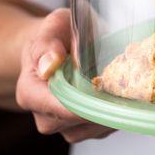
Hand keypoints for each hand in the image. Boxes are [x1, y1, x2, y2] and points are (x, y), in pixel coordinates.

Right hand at [16, 8, 114, 142]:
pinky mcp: (83, 128)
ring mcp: (64, 126)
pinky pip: (103, 127)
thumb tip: (49, 65)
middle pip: (78, 121)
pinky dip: (117, 112)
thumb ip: (48, 44)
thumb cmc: (58, 33)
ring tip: (123, 83)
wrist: (61, 44)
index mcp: (30, 93)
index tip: (111, 90)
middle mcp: (44, 116)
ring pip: (93, 127)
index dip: (85, 103)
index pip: (58, 108)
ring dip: (112, 108)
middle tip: (124, 80)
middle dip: (103, 103)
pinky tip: (122, 92)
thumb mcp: (53, 27)